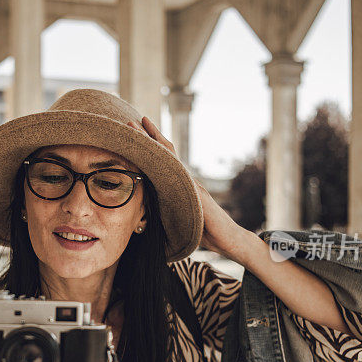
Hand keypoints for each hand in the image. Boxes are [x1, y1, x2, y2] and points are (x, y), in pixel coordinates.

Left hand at [128, 116, 241, 254]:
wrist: (229, 240)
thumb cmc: (205, 233)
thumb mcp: (178, 221)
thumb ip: (165, 213)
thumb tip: (143, 218)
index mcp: (181, 186)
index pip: (163, 162)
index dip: (149, 147)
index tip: (135, 133)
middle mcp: (187, 180)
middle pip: (166, 153)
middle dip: (149, 136)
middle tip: (131, 121)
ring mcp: (193, 185)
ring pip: (171, 159)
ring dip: (155, 142)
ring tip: (141, 126)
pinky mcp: (198, 194)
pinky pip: (180, 176)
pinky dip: (168, 162)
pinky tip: (157, 151)